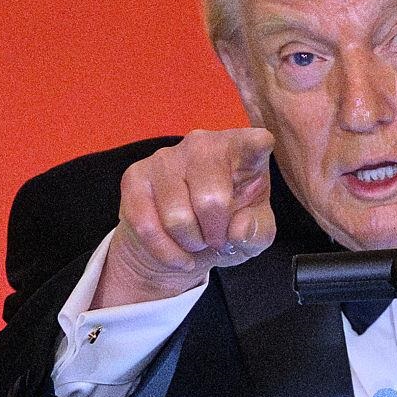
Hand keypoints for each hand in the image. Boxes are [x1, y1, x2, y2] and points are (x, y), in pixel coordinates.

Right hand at [92, 128, 276, 308]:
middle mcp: (203, 144)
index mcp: (241, 151)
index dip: (255, 145)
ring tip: (196, 240)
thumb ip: (257, 231)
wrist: (182, 242)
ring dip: (190, 243)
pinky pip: (147, 226)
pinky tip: (176, 254)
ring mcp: (166, 157)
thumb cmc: (228, 227)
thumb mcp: (254, 235)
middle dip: (215, 234)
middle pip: (211, 199)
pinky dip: (165, 252)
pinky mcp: (135, 176)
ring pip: (176, 217)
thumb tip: (240, 229)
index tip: (260, 145)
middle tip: (216, 239)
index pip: (252, 142)